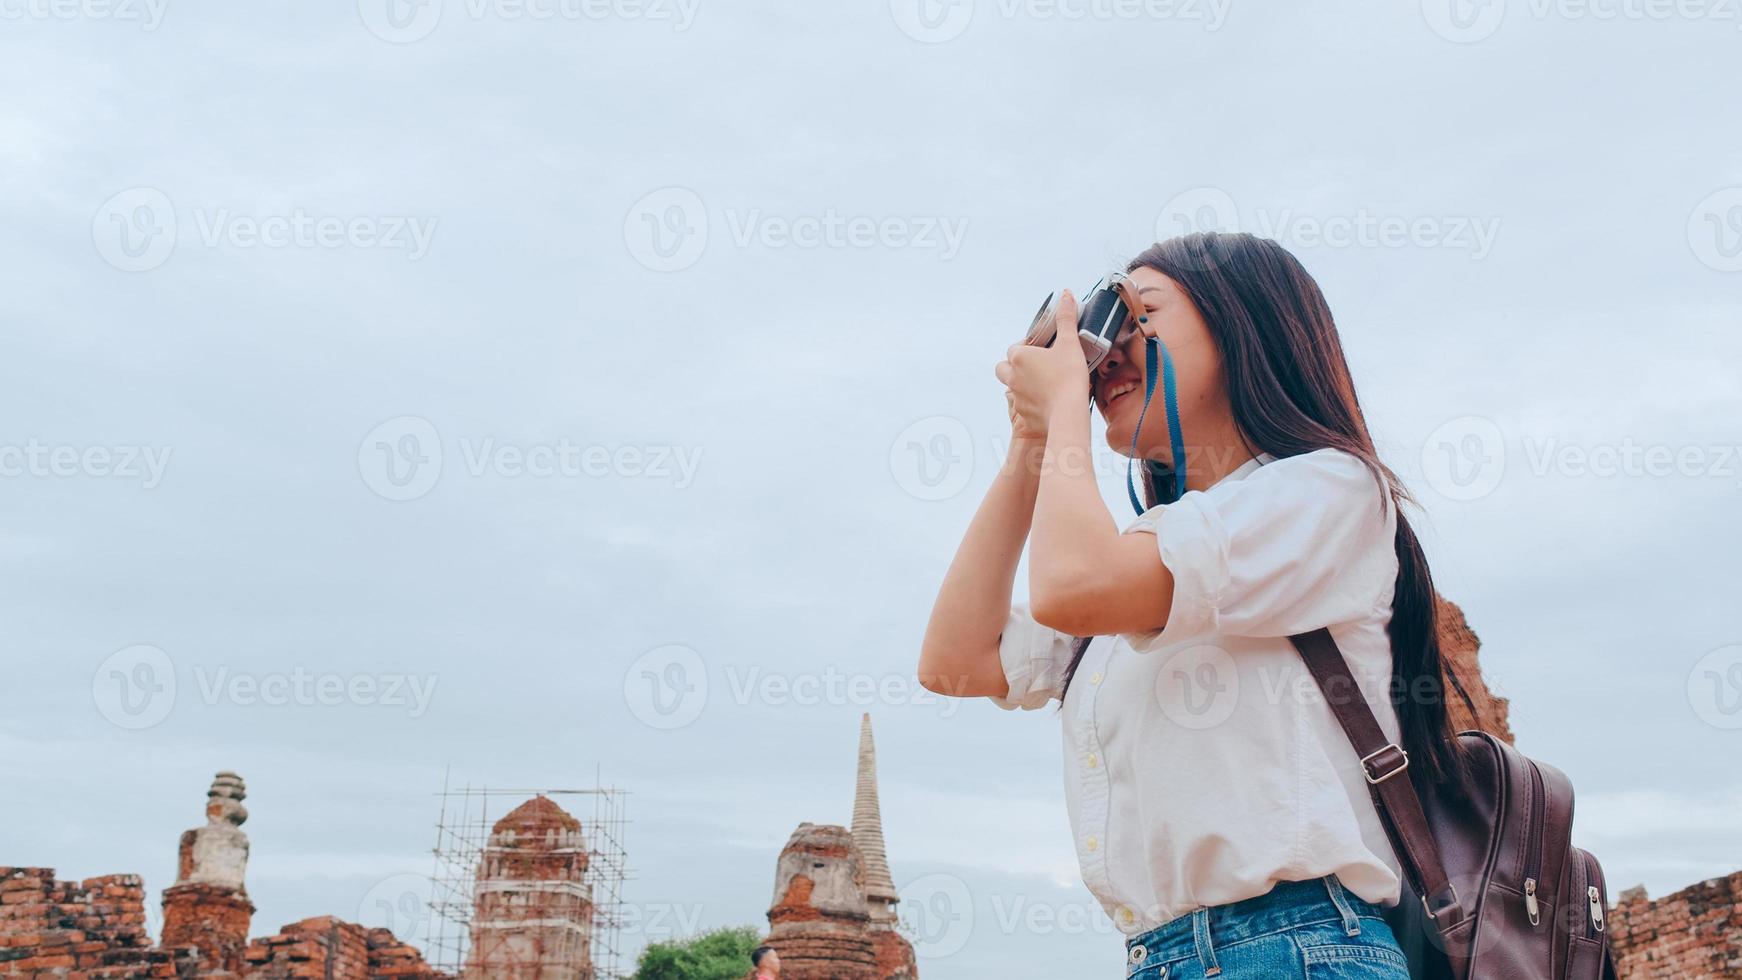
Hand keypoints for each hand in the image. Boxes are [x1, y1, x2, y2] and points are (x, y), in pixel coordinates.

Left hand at [996, 288, 1089, 436]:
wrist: (1068, 414)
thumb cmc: (1068, 378)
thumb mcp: (1069, 343)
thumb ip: (1066, 318)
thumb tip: (1066, 295)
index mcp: (1020, 357)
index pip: (1014, 347)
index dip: (1027, 347)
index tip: (1041, 349)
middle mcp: (1012, 377)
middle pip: (1003, 367)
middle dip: (1014, 366)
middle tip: (1035, 366)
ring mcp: (1016, 397)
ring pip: (1011, 387)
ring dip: (1021, 384)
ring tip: (1042, 383)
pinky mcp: (1023, 415)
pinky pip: (1021, 405)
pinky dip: (1030, 402)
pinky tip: (1047, 401)